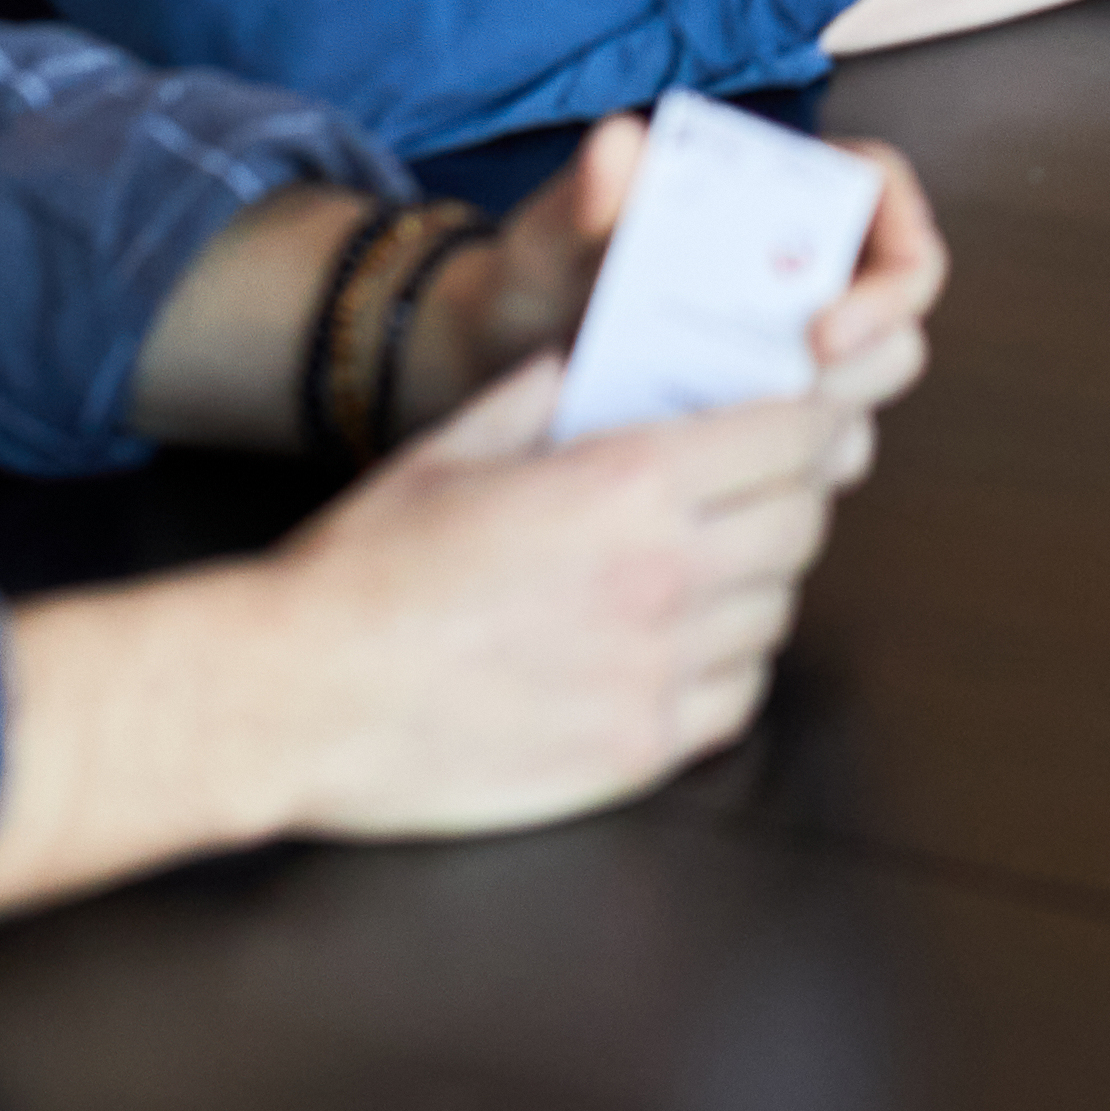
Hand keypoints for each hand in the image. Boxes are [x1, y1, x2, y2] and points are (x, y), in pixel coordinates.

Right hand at [255, 356, 877, 840]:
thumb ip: (540, 396)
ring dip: (756, 582)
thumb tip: (586, 359)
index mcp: (629, 483)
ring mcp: (658, 671)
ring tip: (705, 569)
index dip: (812, 422)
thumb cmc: (363, 568)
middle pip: (804, 521)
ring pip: (777, 611)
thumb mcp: (452, 449)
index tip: (803, 420)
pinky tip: (679, 649)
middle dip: (790, 496)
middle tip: (752, 491)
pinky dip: (729, 667)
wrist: (297, 699)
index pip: (795, 437)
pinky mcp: (638, 751)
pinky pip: (738, 697)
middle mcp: (665, 574)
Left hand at [409, 126, 951, 435]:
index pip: (884, 196)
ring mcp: (788, 353)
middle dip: (869, 359)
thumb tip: (618, 145)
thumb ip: (583, 196)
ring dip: (828, 423)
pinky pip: (814, 454)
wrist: (492, 360)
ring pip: (866, 390)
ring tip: (746, 447)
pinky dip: (784, 472)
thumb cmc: (533, 276)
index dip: (890, 259)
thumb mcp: (549, 234)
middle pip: (898, 309)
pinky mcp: (765, 424)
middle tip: (799, 399)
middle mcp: (800, 274)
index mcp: (775, 197)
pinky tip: (722, 486)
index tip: (826, 328)